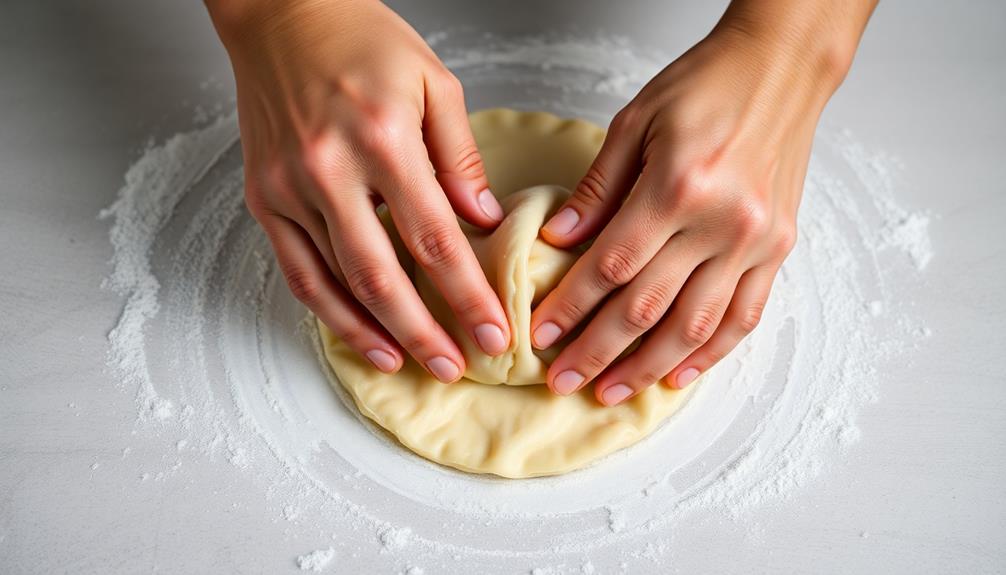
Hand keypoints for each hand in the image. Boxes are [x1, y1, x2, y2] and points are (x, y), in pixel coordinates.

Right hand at [207, 0, 510, 381]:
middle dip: (424, 331)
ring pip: (333, 282)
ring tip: (409, 364)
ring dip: (374, 331)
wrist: (281, 13)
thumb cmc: (362, 39)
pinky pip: (295, 269)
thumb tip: (484, 221)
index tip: (493, 334)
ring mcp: (288, 187)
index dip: (466, 295)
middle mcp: (329, 169)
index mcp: (382, 138)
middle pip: (381, 275)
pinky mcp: (263, 197)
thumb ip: (460, 156)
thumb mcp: (433, 82)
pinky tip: (358, 333)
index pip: (434, 239)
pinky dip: (327, 309)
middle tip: (455, 368)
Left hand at [531, 0, 873, 404]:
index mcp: (677, 186)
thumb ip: (597, 188)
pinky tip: (677, 375)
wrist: (781, 68)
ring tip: (611, 393)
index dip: (571, 307)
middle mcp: (720, 222)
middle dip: (598, 351)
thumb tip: (559, 241)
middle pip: (647, 306)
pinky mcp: (778, 248)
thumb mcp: (635, 121)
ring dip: (648, 367)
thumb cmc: (705, 85)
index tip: (541, 336)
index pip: (611, 266)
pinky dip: (711, 353)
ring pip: (695, 325)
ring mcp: (755, 241)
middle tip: (562, 381)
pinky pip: (745, 316)